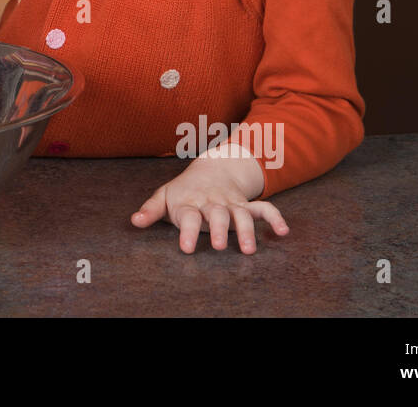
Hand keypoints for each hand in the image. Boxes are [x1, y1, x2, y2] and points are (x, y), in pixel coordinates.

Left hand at [130, 145, 288, 253]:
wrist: (212, 167)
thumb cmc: (184, 190)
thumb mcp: (164, 196)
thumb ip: (151, 210)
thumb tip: (134, 221)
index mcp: (190, 203)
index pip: (188, 216)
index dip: (187, 232)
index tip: (186, 249)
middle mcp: (212, 203)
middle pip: (217, 215)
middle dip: (219, 230)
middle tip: (218, 246)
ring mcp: (231, 204)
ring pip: (242, 214)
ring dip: (246, 230)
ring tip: (249, 249)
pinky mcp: (246, 205)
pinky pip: (264, 208)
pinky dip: (275, 218)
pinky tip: (283, 231)